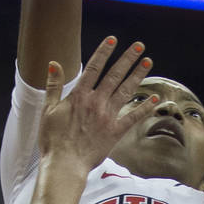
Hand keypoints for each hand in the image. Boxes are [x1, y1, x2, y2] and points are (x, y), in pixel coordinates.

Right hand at [38, 37, 155, 172]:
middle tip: (139, 45)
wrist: (64, 163)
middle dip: (128, 59)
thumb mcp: (48, 110)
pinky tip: (155, 99)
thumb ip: (53, 85)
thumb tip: (54, 64)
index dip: (104, 52)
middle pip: (114, 75)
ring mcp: (107, 117)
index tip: (113, 39)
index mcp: (79, 96)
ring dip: (138, 75)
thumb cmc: (53, 139)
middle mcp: (96, 102)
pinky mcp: (115, 132)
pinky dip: (144, 108)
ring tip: (148, 62)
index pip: (94, 68)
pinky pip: (133, 117)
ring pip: (126, 91)